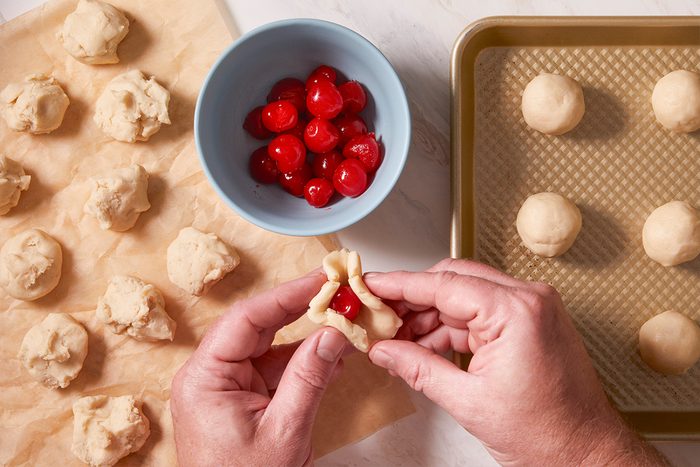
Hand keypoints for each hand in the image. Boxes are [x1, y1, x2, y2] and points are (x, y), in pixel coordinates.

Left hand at [171, 271, 347, 466]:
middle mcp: (211, 375)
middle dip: (300, 310)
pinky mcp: (245, 398)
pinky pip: (276, 369)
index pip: (246, 320)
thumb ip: (309, 378)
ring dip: (308, 338)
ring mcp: (228, 385)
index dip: (286, 295)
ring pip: (271, 346)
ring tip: (343, 324)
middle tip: (335, 291)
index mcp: (205, 378)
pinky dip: (305, 363)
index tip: (319, 280)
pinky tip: (332, 356)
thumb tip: (333, 334)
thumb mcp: (284, 431)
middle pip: (258, 326)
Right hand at [365, 259, 666, 465]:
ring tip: (396, 339)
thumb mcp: (468, 402)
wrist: (586, 454)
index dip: (400, 285)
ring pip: (464, 296)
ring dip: (429, 316)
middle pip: (453, 281)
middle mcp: (528, 299)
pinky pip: (479, 314)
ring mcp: (531, 309)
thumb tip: (383, 351)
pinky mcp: (529, 323)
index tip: (371, 285)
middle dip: (413, 299)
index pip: (444, 284)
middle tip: (378, 315)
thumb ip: (418, 368)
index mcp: (516, 311)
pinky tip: (424, 346)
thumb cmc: (547, 434)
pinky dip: (450, 328)